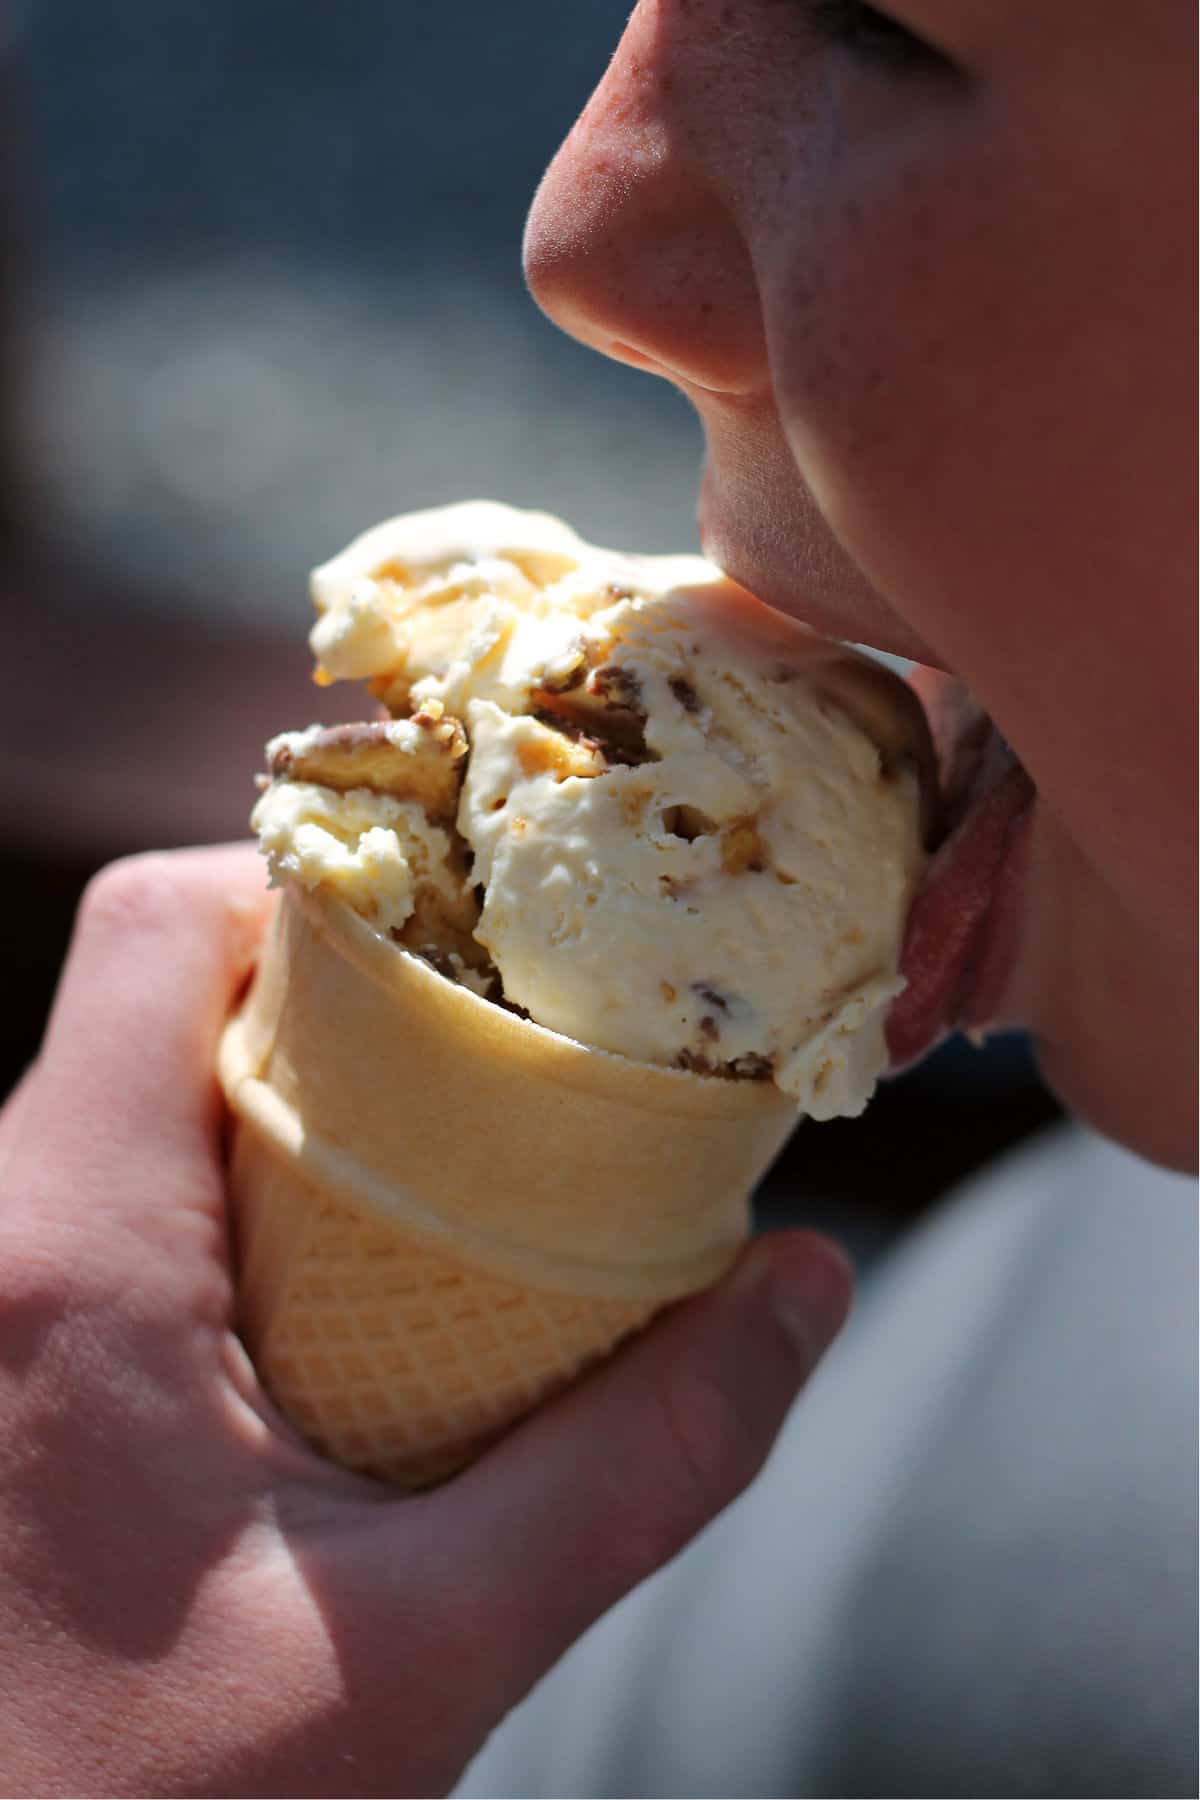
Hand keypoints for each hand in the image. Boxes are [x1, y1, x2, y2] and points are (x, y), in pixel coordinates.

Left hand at [0, 845, 851, 1796]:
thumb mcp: (427, 1648)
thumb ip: (641, 1463)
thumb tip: (804, 1290)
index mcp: (68, 1254)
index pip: (155, 926)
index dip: (319, 886)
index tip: (472, 948)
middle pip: (164, 987)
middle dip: (342, 989)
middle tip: (504, 1056)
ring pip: (139, 1079)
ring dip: (296, 1087)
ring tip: (452, 1158)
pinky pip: (114, 1175)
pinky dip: (238, 1174)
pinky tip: (349, 1270)